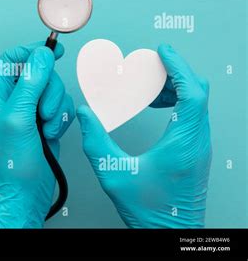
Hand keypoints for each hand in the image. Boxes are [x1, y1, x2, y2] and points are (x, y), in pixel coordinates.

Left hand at [0, 42, 74, 227]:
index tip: (54, 50)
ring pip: (52, 90)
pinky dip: (61, 119)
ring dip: (55, 107)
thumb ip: (30, 83)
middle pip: (38, 73)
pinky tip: (52, 134)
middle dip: (48, 89)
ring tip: (46, 126)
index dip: (32, 52)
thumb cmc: (10, 163)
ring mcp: (28, 111)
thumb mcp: (18, 117)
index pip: (12, 59)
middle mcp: (11, 101)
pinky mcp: (44, 122)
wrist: (24, 193)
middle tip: (43, 111)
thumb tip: (41, 55)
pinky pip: (60, 106)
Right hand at [77, 44, 210, 227]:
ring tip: (149, 87)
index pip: (192, 93)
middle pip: (197, 91)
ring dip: (175, 87)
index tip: (163, 52)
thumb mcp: (114, 174)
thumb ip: (96, 142)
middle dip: (174, 72)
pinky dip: (177, 102)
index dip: (178, 67)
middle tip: (150, 66)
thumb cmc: (149, 210)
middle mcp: (196, 141)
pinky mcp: (195, 150)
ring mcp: (198, 146)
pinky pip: (193, 114)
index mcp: (182, 143)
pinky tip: (155, 107)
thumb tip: (86, 114)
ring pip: (197, 102)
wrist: (169, 233)